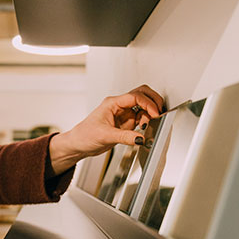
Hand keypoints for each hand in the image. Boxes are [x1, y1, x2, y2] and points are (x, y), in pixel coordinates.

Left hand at [49, 85, 163, 174]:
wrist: (79, 144)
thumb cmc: (85, 135)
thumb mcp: (105, 136)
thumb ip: (125, 137)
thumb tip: (141, 138)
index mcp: (112, 103)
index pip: (135, 96)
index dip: (148, 104)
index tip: (155, 114)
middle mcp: (119, 106)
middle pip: (142, 94)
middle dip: (153, 101)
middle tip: (159, 113)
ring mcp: (123, 114)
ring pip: (143, 106)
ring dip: (149, 114)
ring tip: (147, 125)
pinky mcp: (125, 123)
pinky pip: (141, 118)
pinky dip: (146, 122)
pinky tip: (144, 129)